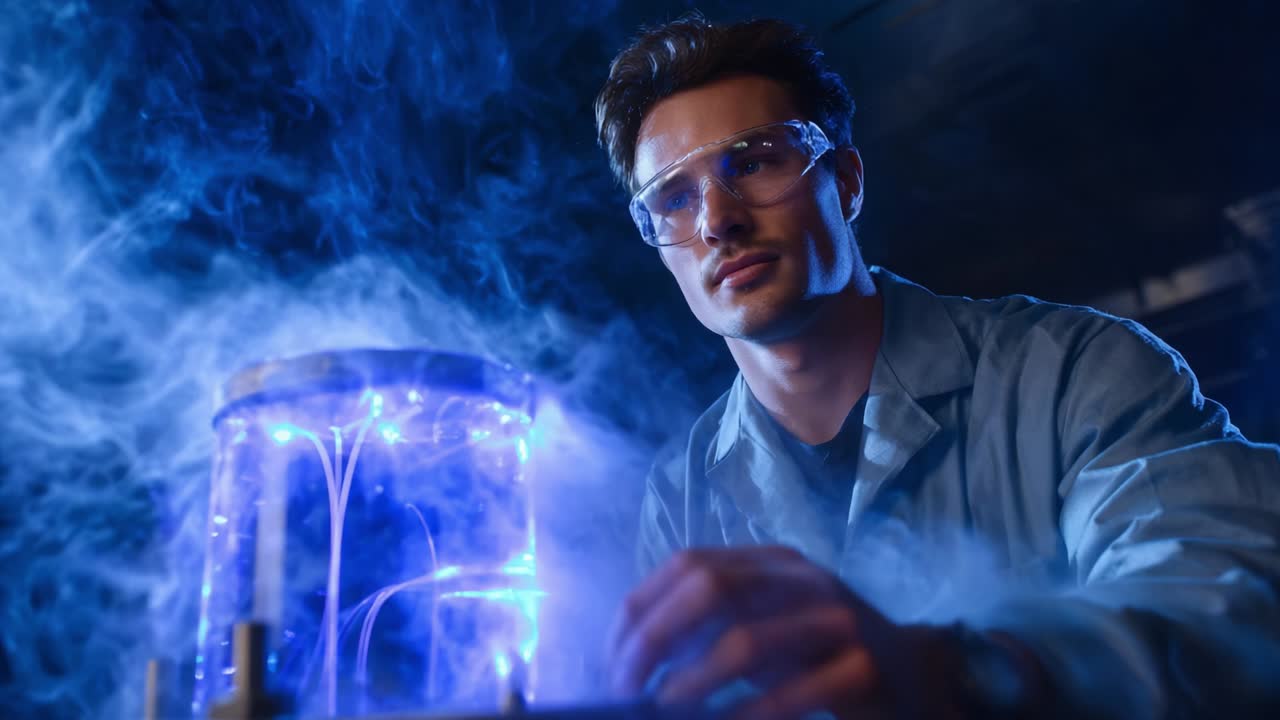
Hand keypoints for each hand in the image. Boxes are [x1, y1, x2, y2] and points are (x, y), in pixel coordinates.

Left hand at [607, 545, 941, 719]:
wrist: (921, 679)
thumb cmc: (823, 661)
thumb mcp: (763, 632)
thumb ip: (709, 633)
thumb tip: (630, 662)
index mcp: (771, 562)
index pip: (686, 564)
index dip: (638, 613)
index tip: (611, 663)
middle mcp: (802, 577)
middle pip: (707, 588)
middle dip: (653, 642)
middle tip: (626, 690)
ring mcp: (838, 618)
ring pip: (744, 640)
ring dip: (690, 685)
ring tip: (662, 713)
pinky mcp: (865, 668)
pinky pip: (791, 693)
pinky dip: (746, 716)